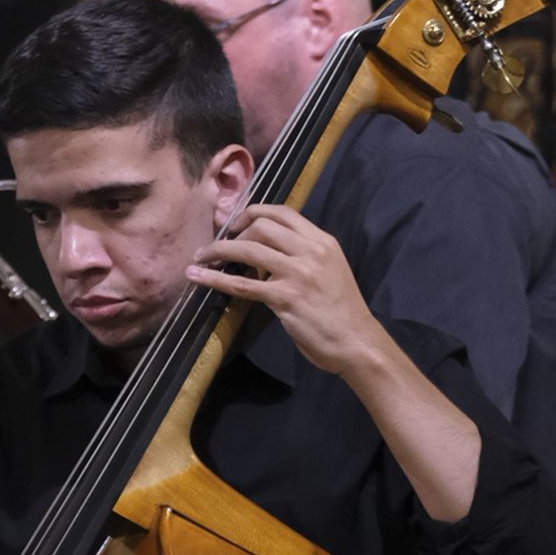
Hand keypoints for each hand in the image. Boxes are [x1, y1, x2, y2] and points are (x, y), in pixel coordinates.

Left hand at [187, 204, 380, 379]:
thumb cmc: (342, 312)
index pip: (282, 212)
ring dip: (218, 251)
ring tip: (201, 258)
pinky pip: (242, 285)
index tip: (236, 224)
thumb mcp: (330, 271)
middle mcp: (310, 251)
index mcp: (322, 241)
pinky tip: (198, 276)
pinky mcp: (285, 298)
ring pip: (248, 249)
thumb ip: (304, 256)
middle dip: (232, 233)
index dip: (253, 213)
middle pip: (261, 226)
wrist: (357, 341)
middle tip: (217, 247)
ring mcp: (297, 273)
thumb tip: (269, 253)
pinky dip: (215, 279)